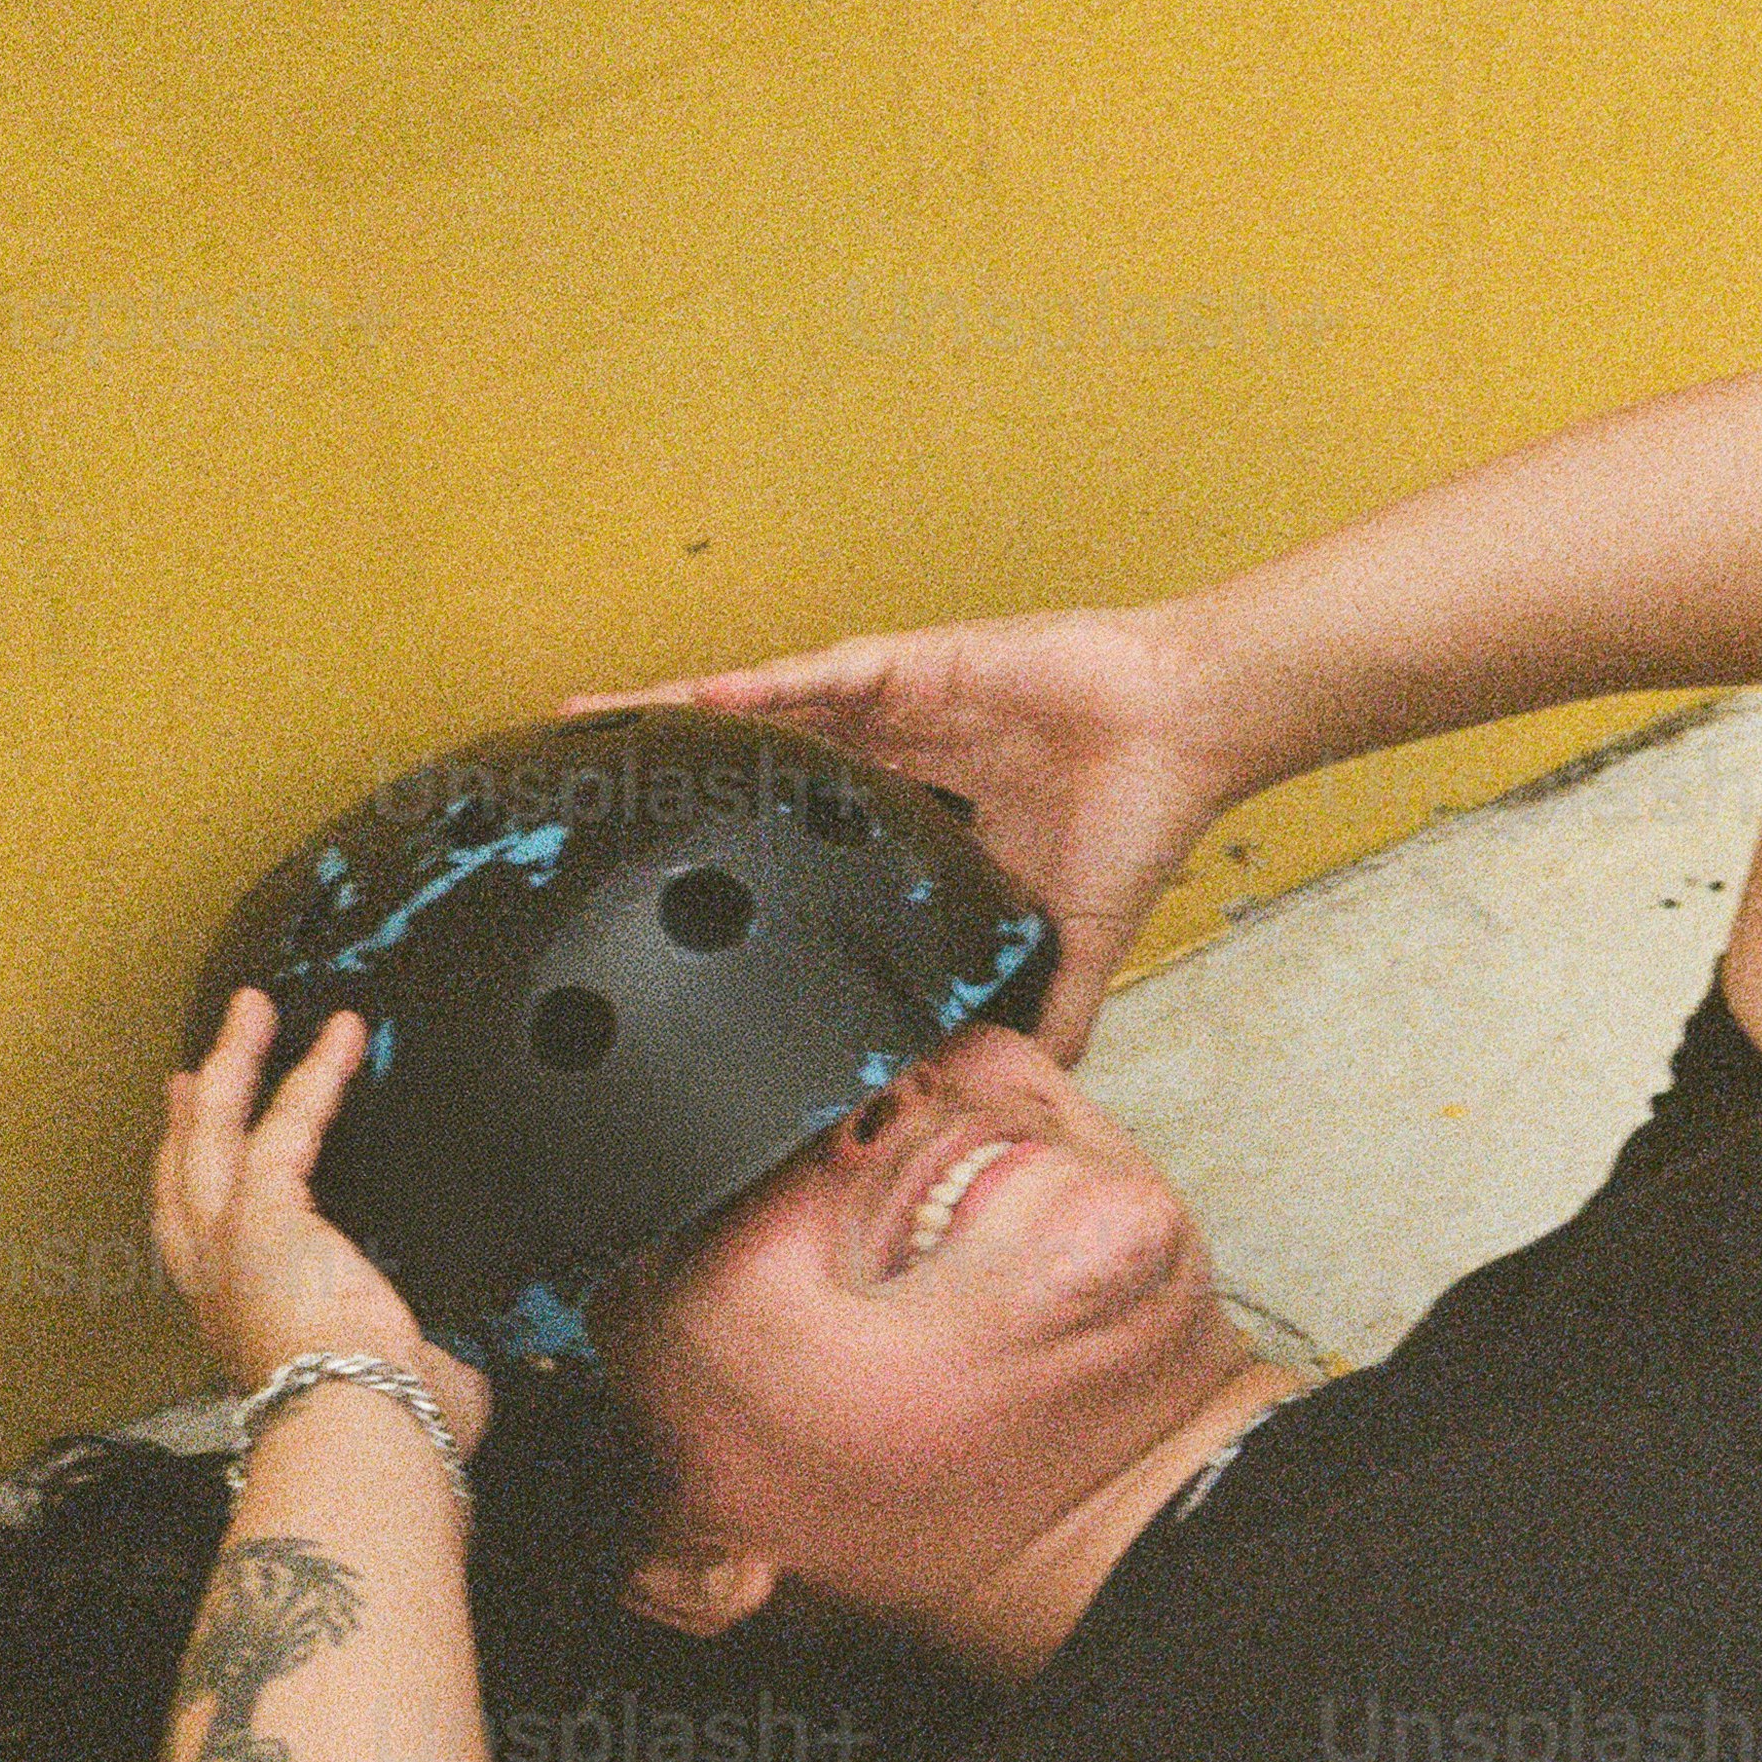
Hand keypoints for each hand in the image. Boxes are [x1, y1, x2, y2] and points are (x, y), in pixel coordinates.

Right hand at [150, 995, 491, 1454]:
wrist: (357, 1429)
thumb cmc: (382, 1429)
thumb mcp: (398, 1381)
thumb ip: (419, 1357)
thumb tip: (462, 1362)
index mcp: (244, 1325)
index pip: (209, 1242)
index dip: (199, 1191)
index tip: (203, 1150)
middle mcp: (221, 1283)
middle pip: (185, 1174)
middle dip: (194, 1114)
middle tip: (199, 1065)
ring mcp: (231, 1243)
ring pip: (217, 1131)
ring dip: (235, 1063)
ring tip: (253, 1008)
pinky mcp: (262, 1213)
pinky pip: (283, 1123)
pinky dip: (313, 1073)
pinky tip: (339, 1034)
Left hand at [560, 604, 1236, 1061]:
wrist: (1183, 733)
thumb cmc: (1134, 819)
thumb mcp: (1069, 948)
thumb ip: (1039, 1017)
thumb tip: (1017, 1094)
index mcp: (907, 822)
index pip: (795, 839)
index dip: (729, 858)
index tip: (659, 894)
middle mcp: (880, 760)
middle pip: (748, 771)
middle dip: (668, 786)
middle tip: (579, 807)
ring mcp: (886, 709)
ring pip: (758, 718)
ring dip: (675, 723)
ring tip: (587, 730)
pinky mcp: (908, 667)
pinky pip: (814, 678)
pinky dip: (753, 690)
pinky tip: (690, 700)